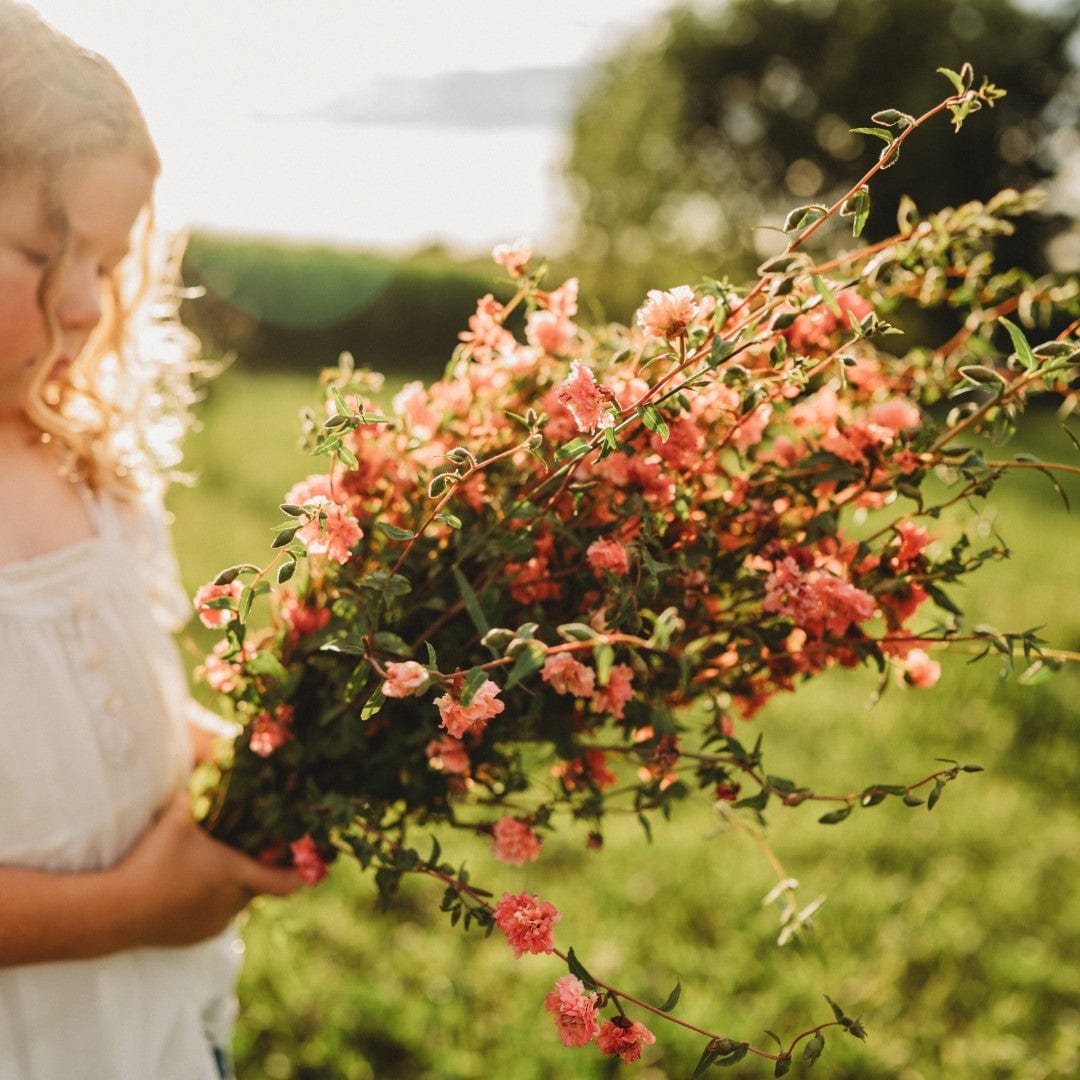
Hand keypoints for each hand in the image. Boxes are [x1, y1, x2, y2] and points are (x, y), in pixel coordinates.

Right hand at [115, 794, 303, 947]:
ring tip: (212, 865)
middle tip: (250, 848)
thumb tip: (211, 765)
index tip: (314, 861)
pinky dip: (211, 901)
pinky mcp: (195, 937)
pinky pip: (214, 916)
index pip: (288, 881)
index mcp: (237, 875)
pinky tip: (190, 886)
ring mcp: (214, 924)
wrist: (114, 912)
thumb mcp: (178, 817)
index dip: (303, 871)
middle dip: (257, 868)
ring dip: (232, 886)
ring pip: (236, 902)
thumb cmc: (152, 861)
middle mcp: (232, 904)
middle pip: (259, 886)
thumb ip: (199, 791)